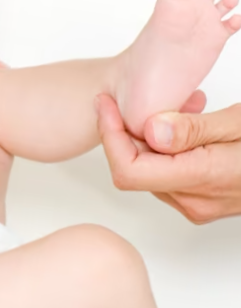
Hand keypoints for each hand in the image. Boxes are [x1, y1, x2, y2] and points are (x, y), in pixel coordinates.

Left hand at [96, 94, 240, 222]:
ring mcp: (196, 205)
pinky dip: (162, 153)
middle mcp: (192, 201)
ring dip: (144, 143)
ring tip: (164, 112)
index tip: (106, 106)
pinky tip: (178, 130)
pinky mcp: (200, 203)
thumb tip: (151, 131)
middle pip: (134, 170)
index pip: (128, 170)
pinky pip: (164, 177)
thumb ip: (195, 129)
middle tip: (125, 101)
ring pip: (147, 173)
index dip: (110, 136)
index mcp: (201, 179)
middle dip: (124, 134)